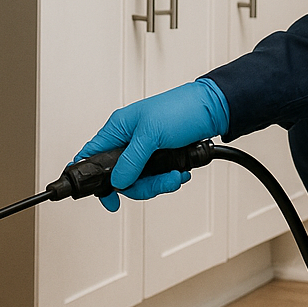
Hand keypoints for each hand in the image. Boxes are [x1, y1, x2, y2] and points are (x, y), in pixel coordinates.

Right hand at [74, 78, 228, 211]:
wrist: (214, 109)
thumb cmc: (182, 108)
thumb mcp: (152, 133)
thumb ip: (132, 160)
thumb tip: (118, 181)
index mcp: (118, 128)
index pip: (92, 155)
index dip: (95, 179)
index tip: (108, 198)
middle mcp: (129, 139)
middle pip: (121, 177)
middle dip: (141, 185)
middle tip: (157, 183)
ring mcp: (146, 149)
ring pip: (141, 180)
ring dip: (160, 182)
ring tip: (175, 175)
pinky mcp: (162, 155)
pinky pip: (158, 177)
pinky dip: (170, 178)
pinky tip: (180, 171)